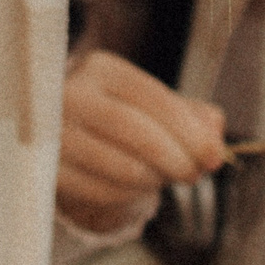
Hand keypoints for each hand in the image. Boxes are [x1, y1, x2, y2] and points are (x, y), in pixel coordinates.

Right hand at [56, 49, 226, 234]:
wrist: (65, 138)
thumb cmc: (121, 118)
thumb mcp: (155, 107)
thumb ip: (193, 116)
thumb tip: (216, 137)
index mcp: (101, 68)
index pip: (152, 97)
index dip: (189, 130)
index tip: (215, 156)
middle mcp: (70, 94)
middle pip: (135, 130)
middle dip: (176, 158)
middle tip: (194, 175)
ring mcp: (52, 133)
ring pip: (120, 166)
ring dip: (155, 180)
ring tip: (164, 178)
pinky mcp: (48, 169)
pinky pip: (101, 191)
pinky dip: (130, 195)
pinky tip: (137, 187)